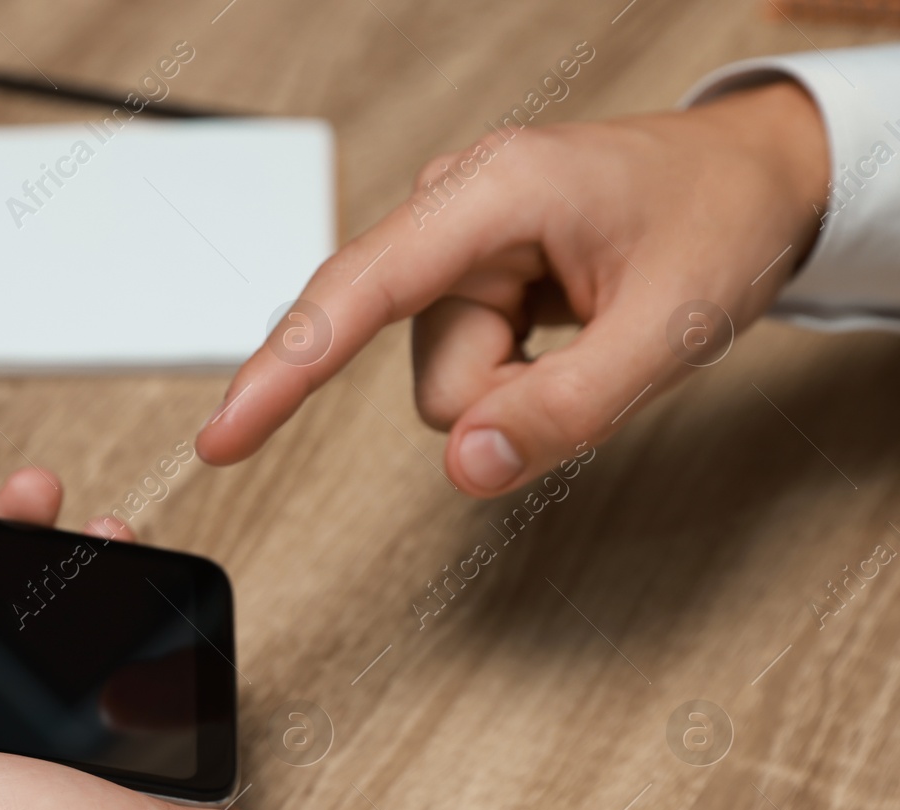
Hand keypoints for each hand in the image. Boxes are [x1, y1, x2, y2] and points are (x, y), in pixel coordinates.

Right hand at [196, 80, 829, 495]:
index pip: (357, 294)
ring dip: (519, 388)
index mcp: (491, 193)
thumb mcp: (673, 329)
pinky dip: (517, 376)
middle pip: (424, 369)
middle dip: (506, 395)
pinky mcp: (458, 276)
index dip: (283, 373)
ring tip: (591, 329)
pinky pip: (463, 370)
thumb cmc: (717, 222)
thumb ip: (569, 408)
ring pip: (445, 384)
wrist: (752, 176)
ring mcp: (449, 244)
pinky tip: (564, 327)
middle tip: (599, 349)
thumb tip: (466, 469)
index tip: (222, 437)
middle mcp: (450, 209)